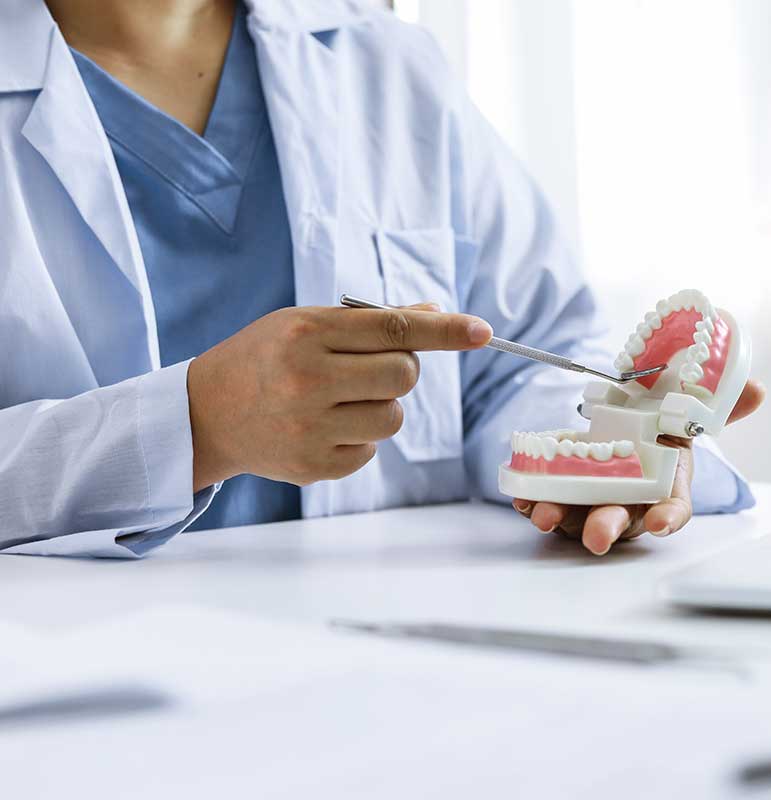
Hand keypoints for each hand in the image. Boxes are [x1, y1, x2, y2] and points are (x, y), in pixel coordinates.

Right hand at [187, 304, 490, 490]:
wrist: (204, 413)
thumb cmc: (265, 358)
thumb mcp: (305, 323)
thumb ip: (371, 322)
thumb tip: (436, 314)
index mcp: (306, 332)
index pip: (394, 328)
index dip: (445, 330)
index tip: (482, 331)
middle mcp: (307, 379)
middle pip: (403, 375)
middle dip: (402, 370)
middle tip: (370, 369)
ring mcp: (309, 427)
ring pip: (393, 417)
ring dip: (381, 406)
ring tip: (341, 399)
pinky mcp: (313, 466)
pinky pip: (371, 450)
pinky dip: (360, 437)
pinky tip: (323, 426)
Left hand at [511, 379, 765, 554]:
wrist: (626, 428)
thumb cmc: (661, 431)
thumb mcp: (690, 413)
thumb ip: (721, 406)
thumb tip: (759, 388)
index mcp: (666, 485)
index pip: (673, 509)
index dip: (667, 518)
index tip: (659, 524)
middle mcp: (631, 501)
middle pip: (622, 522)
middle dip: (608, 529)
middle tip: (597, 536)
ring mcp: (595, 502)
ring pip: (579, 519)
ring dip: (562, 519)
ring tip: (544, 514)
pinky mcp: (564, 495)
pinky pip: (549, 506)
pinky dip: (534, 505)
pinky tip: (523, 500)